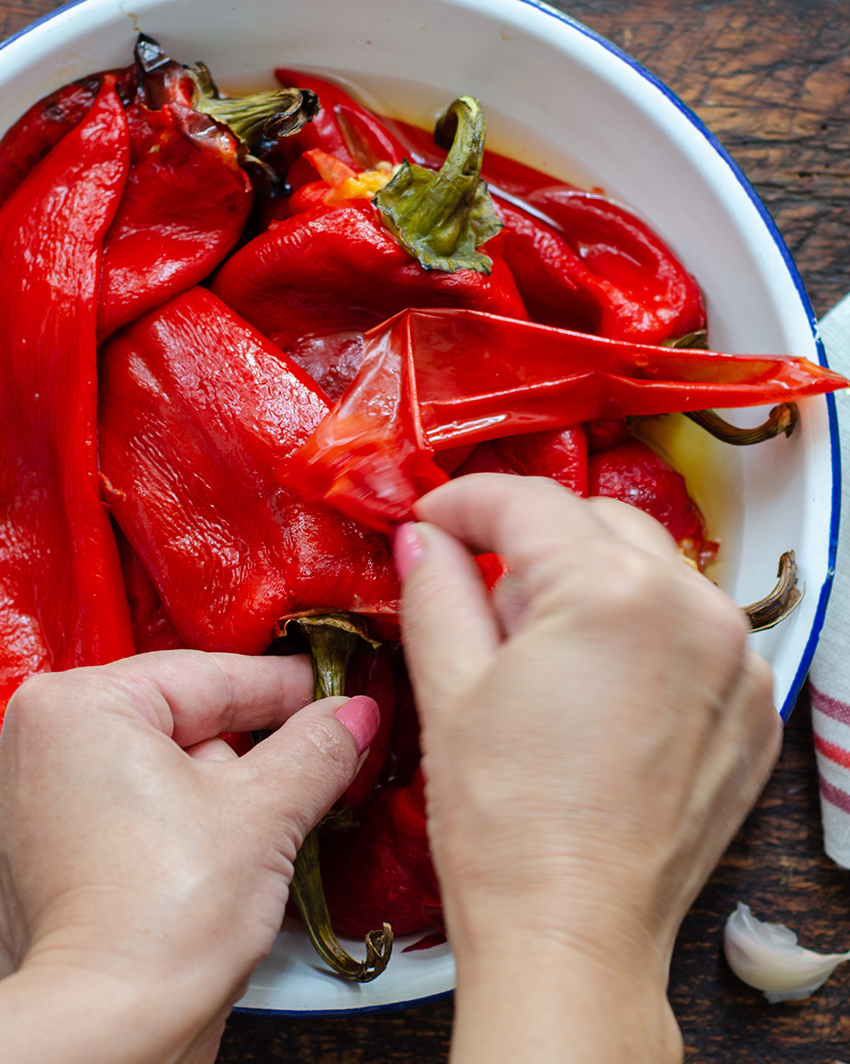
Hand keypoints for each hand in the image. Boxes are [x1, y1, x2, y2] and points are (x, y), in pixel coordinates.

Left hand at [0, 649, 378, 1063]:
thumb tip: (352, 713)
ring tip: (279, 812)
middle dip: (259, 743)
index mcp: (79, 706)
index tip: (338, 691)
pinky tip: (236, 843)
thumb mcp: (264, 811)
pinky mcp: (53, 853)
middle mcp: (45, 743)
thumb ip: (316, 748)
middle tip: (327, 748)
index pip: (209, 676)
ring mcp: (41, 801)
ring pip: (168, 765)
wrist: (108, 1036)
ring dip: (230, 785)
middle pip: (188, 720)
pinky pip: (141, 807)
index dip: (287, 686)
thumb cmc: (157, 922)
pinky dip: (191, 817)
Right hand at [395, 473, 781, 1063]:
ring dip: (591, 583)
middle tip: (479, 595)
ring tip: (541, 655)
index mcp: (609, 591)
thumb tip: (423, 537)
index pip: (528, 503)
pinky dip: (642, 632)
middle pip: (595, 523)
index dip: (465, 501)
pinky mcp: (750, 705)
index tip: (434, 518)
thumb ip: (436, 588)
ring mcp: (733, 658)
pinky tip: (598, 689)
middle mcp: (691, 607)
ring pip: (649, 569)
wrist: (574, 936)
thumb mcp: (451, 690)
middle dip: (531, 542)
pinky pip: (691, 627)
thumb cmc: (507, 826)